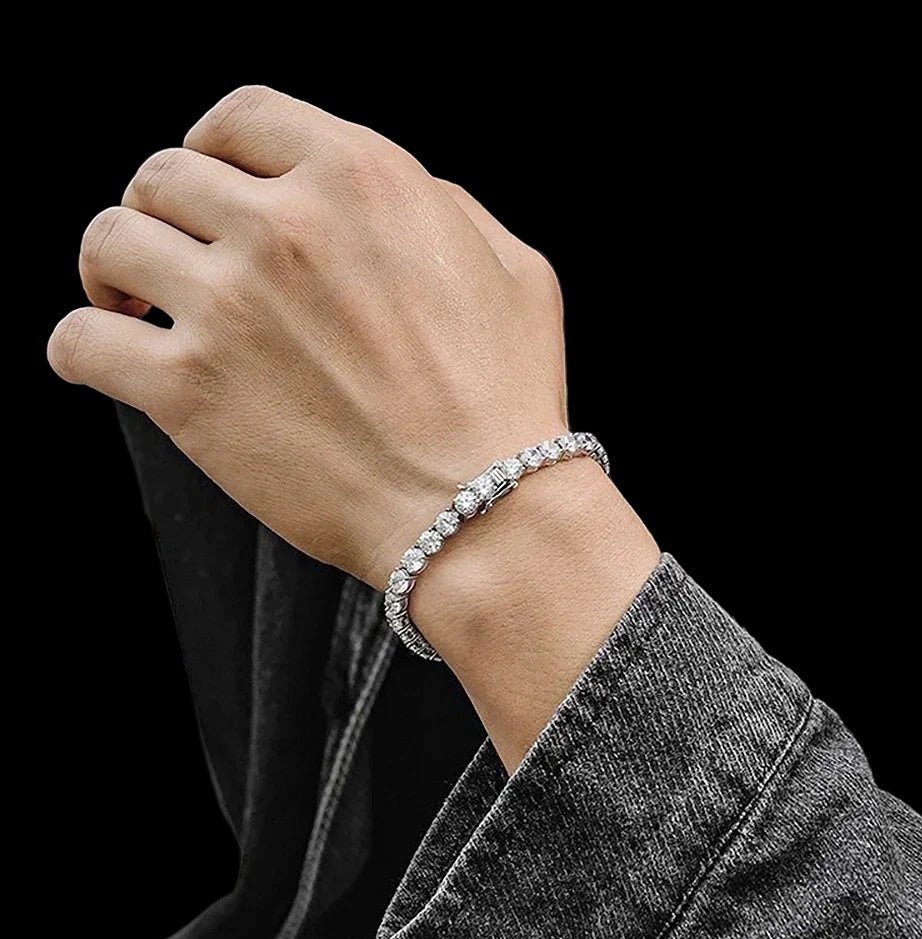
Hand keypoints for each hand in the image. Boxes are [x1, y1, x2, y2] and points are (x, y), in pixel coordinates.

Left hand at [49, 86, 660, 771]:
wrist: (480, 509)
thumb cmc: (507, 399)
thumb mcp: (513, 271)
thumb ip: (444, 210)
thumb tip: (389, 200)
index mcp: (361, 179)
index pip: (244, 116)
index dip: (215, 144)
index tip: (211, 181)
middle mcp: (283, 225)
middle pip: (165, 174)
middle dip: (166, 209)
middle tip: (177, 254)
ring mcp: (228, 305)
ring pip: (109, 241)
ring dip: (111, 267)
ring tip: (129, 301)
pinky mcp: (188, 390)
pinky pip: (81, 340)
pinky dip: (80, 343)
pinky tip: (99, 355)